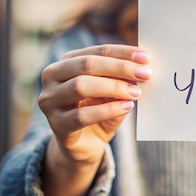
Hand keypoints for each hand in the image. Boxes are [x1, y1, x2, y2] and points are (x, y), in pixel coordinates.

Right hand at [38, 44, 151, 165]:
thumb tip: (141, 68)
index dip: (123, 53)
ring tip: (135, 92)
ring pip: (81, 86)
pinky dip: (108, 110)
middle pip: (87, 65)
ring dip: (113, 88)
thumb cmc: (100, 110)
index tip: (146, 58)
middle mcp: (52, 77)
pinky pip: (82, 115)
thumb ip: (121, 78)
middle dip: (119, 68)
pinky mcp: (56, 124)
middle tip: (145, 74)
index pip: (97, 51)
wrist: (86, 144)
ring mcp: (50, 101)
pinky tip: (127, 107)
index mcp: (66, 62)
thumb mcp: (112, 91)